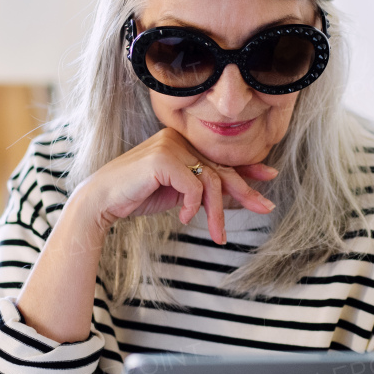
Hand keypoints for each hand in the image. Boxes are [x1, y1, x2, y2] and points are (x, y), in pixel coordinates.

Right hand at [83, 128, 276, 244]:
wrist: (103, 201)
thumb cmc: (138, 196)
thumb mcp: (179, 193)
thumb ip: (203, 189)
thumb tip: (237, 195)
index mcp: (182, 143)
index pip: (219, 158)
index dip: (247, 168)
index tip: (270, 176)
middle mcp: (178, 139)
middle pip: (220, 169)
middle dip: (245, 192)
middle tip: (266, 208)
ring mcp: (170, 145)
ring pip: (210, 180)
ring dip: (216, 212)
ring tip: (217, 235)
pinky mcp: (162, 158)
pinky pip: (192, 185)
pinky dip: (192, 206)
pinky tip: (183, 218)